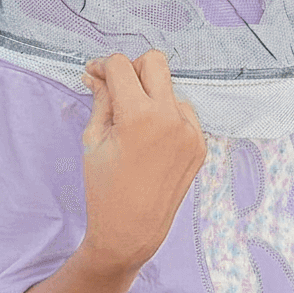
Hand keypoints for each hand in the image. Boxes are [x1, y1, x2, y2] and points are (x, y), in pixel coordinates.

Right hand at [80, 51, 205, 273]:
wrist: (130, 232)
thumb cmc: (104, 188)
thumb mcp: (93, 139)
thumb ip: (100, 98)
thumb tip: (96, 74)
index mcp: (139, 115)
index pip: (121, 65)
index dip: (103, 65)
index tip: (94, 74)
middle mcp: (170, 117)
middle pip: (154, 61)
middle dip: (133, 68)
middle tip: (118, 88)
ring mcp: (190, 130)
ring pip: (169, 87)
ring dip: (150, 94)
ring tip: (132, 123)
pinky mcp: (200, 143)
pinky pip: (183, 112)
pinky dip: (166, 115)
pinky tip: (150, 139)